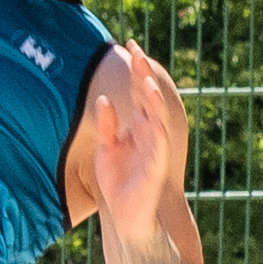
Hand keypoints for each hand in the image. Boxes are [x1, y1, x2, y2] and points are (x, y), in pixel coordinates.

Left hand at [86, 44, 188, 230]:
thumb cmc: (119, 184)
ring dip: (152, 96)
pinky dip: (155, 126)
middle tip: (136, 49)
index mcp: (138, 127)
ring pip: (157, 115)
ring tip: (146, 76)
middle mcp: (150, 133)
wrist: (128, 218)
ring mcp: (155, 147)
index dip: (136, 69)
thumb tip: (104, 97)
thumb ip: (107, 125)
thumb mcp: (106, 150)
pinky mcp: (157, 165)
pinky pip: (158, 142)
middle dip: (144, 74)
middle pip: (148, 97)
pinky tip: (151, 111)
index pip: (139, 92)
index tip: (129, 45)